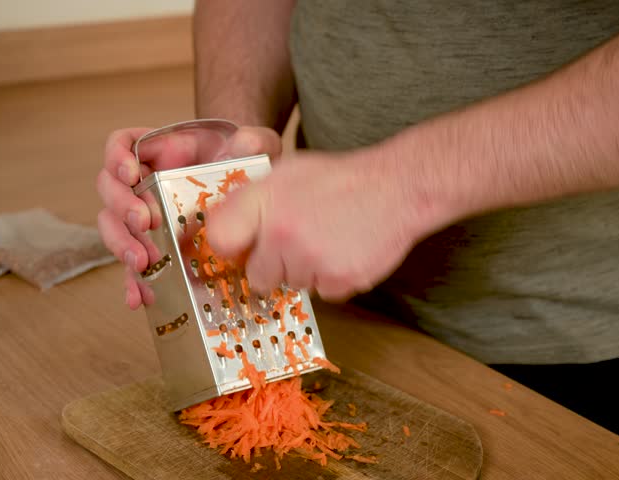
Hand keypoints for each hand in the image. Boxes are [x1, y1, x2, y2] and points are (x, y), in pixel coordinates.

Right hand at [96, 124, 280, 308]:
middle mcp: (143, 181)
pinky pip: (133, 264)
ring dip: (122, 244)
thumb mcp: (252, 146)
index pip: (121, 144)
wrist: (247, 190)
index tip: (131, 173)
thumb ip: (251, 140)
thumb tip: (244, 144)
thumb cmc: (241, 163)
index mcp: (159, 150)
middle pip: (110, 188)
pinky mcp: (153, 246)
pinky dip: (132, 281)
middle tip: (145, 223)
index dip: (117, 157)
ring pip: (113, 226)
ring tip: (142, 261)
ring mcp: (144, 215)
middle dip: (122, 207)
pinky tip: (139, 296)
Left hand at [205, 149, 429, 301]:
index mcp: (265, 201)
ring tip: (328, 239)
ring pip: (292, 285)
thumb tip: (221, 229)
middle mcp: (282, 233)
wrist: (397, 188)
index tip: (242, 248)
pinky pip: (322, 293)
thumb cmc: (342, 180)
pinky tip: (343, 251)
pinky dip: (331, 279)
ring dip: (305, 270)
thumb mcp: (288, 173)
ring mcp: (310, 260)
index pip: (220, 238)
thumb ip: (252, 200)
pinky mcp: (337, 281)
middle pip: (257, 276)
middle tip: (297, 241)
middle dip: (273, 264)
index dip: (231, 247)